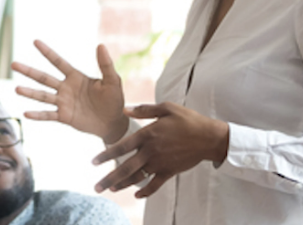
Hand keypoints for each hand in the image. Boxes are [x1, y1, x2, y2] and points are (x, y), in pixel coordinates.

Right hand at [12, 40, 128, 143]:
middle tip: (13, 64)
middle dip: (29, 71)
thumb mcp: (112, 81)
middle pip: (44, 78)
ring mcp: (63, 102)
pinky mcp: (64, 117)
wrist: (113, 122)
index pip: (58, 62)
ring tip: (16, 89)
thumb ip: (105, 64)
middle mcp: (66, 88)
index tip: (35, 41)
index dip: (47, 52)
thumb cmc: (114, 99)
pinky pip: (48, 115)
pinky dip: (38, 115)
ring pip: (43, 96)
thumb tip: (101, 45)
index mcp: (76, 77)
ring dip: (30, 92)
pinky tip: (26, 113)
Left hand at [91, 102, 229, 197]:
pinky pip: (154, 185)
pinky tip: (136, 195)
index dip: (106, 156)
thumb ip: (144, 110)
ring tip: (111, 190)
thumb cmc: (188, 119)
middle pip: (125, 168)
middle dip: (109, 179)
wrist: (209, 137)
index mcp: (147, 134)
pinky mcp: (169, 171)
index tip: (93, 162)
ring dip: (122, 185)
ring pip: (137, 178)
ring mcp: (160, 163)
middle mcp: (151, 151)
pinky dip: (145, 191)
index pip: (121, 147)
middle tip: (96, 188)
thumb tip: (125, 109)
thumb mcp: (167, 108)